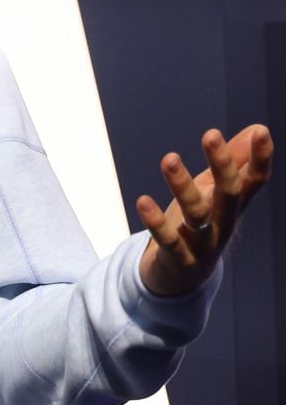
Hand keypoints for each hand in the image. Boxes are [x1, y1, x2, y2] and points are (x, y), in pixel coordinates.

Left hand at [136, 124, 272, 296]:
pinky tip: (143, 201)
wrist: (182, 278)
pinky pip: (169, 240)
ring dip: (182, 186)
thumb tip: (258, 127)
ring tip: (169, 158)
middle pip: (229, 193)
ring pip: (197, 214)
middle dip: (223, 164)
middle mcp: (223, 222)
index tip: (261, 132)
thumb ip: (235, 162)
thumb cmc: (200, 225)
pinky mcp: (179, 258)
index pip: (254, 181)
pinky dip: (156, 222)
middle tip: (211, 134)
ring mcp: (203, 243)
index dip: (260, 159)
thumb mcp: (214, 191)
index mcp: (233, 205)